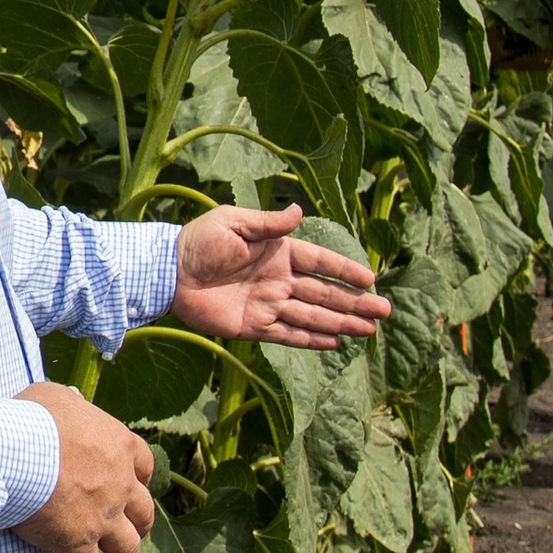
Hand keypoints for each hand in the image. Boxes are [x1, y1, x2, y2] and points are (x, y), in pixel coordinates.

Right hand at [10, 381, 152, 552]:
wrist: (18, 452)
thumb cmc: (32, 420)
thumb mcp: (56, 398)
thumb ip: (72, 407)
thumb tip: (70, 405)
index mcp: (120, 447)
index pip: (146, 465)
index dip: (138, 477)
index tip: (130, 484)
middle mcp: (120, 485)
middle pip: (144, 512)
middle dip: (137, 523)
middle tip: (125, 530)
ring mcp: (103, 518)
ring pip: (127, 548)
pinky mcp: (78, 544)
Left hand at [175, 203, 390, 347]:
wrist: (167, 272)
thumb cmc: (199, 241)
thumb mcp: (234, 222)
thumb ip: (269, 223)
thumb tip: (299, 210)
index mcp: (277, 251)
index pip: (320, 262)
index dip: (345, 271)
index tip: (371, 279)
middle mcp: (278, 280)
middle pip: (324, 293)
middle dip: (355, 302)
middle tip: (384, 311)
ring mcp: (267, 304)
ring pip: (313, 316)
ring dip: (341, 323)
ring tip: (369, 329)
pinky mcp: (253, 327)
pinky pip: (288, 334)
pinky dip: (311, 339)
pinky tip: (335, 342)